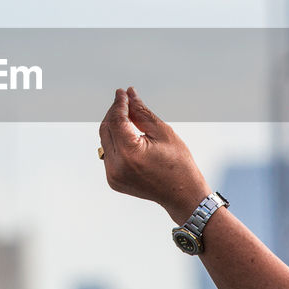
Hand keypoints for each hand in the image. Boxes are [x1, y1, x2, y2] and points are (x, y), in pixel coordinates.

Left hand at [98, 87, 210, 222]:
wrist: (182, 196)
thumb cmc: (179, 164)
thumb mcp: (163, 132)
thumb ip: (142, 112)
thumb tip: (129, 93)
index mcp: (129, 153)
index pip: (116, 120)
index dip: (119, 104)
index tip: (122, 92)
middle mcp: (116, 166)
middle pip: (106, 129)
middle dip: (114, 113)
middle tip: (125, 101)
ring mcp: (112, 175)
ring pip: (105, 141)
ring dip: (114, 126)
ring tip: (129, 116)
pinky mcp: (113, 180)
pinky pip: (109, 154)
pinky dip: (116, 142)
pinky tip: (128, 135)